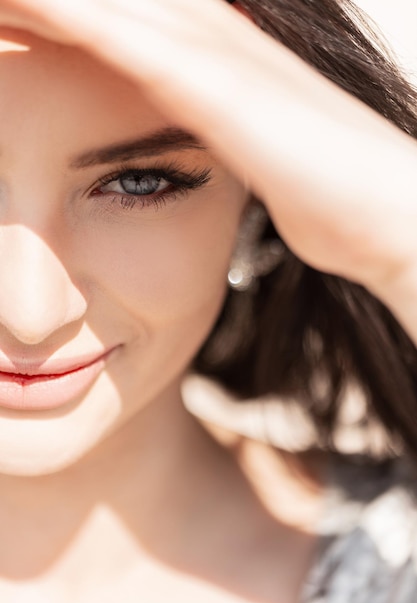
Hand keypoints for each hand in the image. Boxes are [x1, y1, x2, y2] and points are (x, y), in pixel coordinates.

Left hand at [1, 0, 416, 335]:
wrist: (386, 210)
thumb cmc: (330, 199)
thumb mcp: (262, 163)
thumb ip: (228, 142)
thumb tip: (212, 148)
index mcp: (217, 64)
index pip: (124, 24)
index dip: (67, 16)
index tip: (19, 18)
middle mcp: (213, 41)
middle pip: (109, 1)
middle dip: (48, 3)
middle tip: (2, 4)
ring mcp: (215, 55)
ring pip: (107, 4)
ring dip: (44, 1)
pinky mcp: (215, 85)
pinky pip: (121, 37)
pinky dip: (65, 15)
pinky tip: (21, 6)